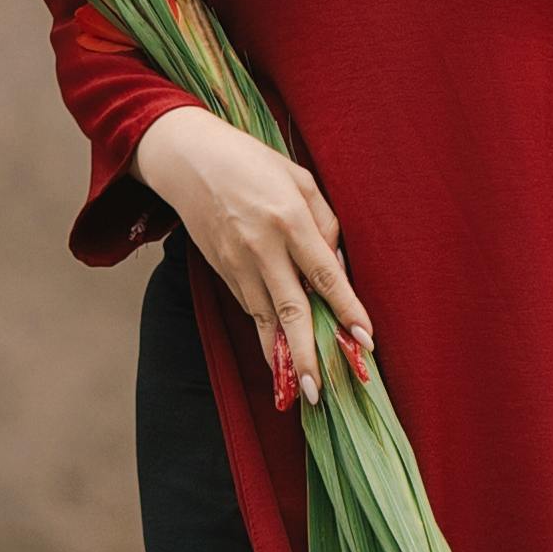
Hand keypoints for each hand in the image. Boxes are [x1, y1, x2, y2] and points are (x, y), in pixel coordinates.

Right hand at [137, 107, 374, 413]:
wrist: (188, 160)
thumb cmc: (252, 163)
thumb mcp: (299, 178)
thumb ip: (325, 222)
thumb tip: (337, 267)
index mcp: (289, 219)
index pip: (324, 275)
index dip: (346, 309)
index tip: (364, 340)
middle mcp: (263, 247)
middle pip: (291, 310)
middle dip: (306, 354)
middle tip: (318, 390)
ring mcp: (238, 263)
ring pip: (266, 319)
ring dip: (284, 356)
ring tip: (302, 389)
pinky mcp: (223, 271)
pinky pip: (252, 308)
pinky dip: (268, 333)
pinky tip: (281, 355)